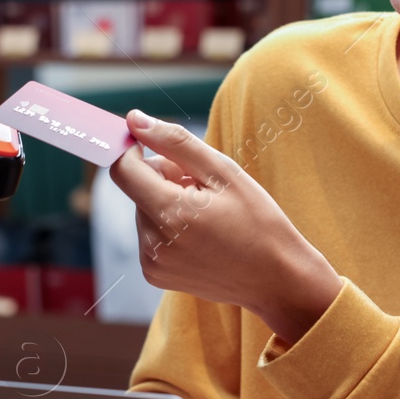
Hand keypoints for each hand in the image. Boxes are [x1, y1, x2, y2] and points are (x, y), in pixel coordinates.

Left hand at [108, 110, 341, 343]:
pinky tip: (200, 235)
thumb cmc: (258, 221)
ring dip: (167, 202)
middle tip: (205, 188)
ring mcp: (152, 263)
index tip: (153, 143)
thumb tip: (134, 119)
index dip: (133, 148)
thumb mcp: (224, 172)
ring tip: (207, 214)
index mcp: (170, 213)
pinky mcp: (156, 275)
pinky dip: (168, 227)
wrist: (276, 279)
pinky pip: (150, 235)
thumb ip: (175, 142)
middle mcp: (153, 242)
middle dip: (163, 178)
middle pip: (137, 189)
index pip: (123, 169)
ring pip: (144, 211)